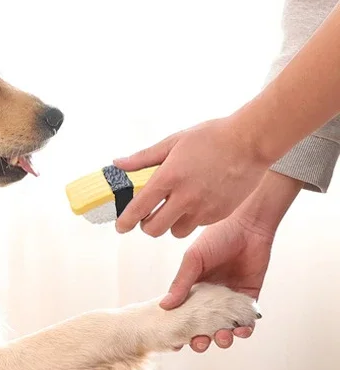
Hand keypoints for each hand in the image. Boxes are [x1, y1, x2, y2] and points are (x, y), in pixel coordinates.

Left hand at [114, 116, 271, 237]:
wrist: (251, 141)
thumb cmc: (211, 137)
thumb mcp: (173, 142)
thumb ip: (143, 158)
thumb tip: (118, 164)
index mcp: (169, 178)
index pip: (139, 209)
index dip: (126, 222)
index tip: (121, 227)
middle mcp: (185, 197)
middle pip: (154, 229)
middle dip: (147, 226)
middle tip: (148, 216)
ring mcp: (203, 208)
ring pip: (176, 232)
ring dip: (170, 224)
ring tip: (175, 208)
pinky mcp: (219, 214)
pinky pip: (197, 225)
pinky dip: (191, 219)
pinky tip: (197, 201)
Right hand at [161, 171, 300, 351]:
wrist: (249, 226)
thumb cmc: (217, 237)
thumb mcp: (193, 259)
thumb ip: (181, 283)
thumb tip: (164, 306)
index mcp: (192, 288)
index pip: (183, 314)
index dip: (180, 330)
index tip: (178, 342)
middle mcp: (210, 297)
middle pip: (202, 327)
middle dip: (200, 339)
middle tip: (199, 342)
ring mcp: (230, 300)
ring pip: (224, 328)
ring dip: (222, 338)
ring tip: (221, 337)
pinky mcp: (250, 299)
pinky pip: (246, 321)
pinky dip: (244, 330)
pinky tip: (240, 331)